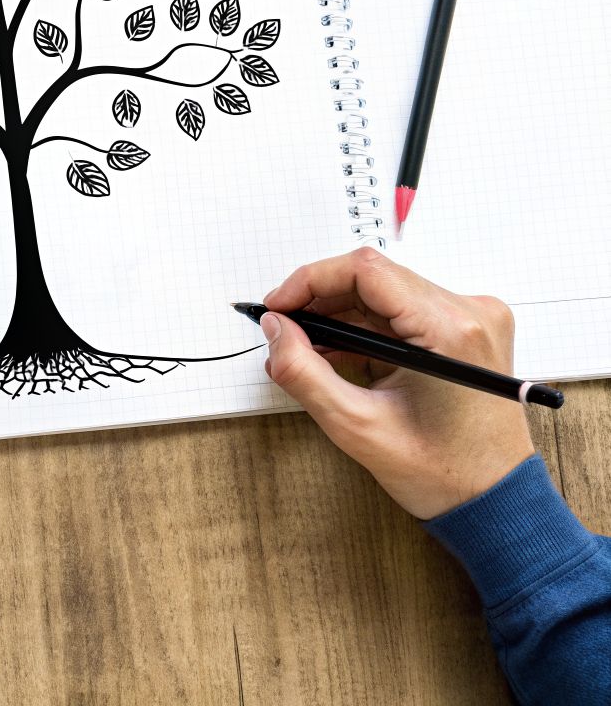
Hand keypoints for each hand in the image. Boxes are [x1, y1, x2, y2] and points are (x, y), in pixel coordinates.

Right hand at [261, 247, 533, 519]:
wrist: (494, 498)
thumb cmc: (443, 472)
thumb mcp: (356, 426)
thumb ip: (303, 372)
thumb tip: (275, 329)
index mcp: (450, 331)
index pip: (366, 271)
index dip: (310, 281)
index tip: (278, 307)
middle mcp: (470, 313)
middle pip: (375, 278)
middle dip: (320, 300)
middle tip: (283, 330)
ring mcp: (473, 320)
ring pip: (386, 293)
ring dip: (340, 314)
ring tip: (306, 350)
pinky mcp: (468, 331)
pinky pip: (404, 311)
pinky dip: (365, 327)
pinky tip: (339, 353)